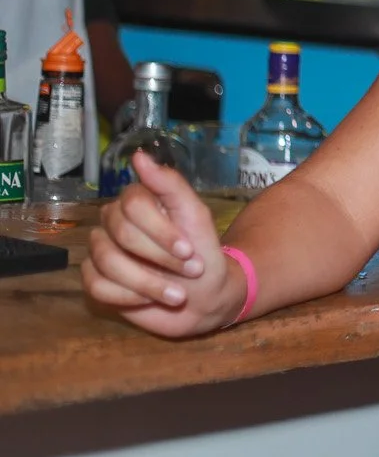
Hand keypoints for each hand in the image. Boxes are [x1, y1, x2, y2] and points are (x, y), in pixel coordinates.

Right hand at [83, 151, 245, 337]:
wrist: (204, 296)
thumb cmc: (202, 253)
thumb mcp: (196, 216)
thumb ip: (171, 185)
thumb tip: (139, 156)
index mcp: (137, 203)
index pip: (132, 204)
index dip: (160, 230)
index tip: (188, 249)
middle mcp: (113, 223)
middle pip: (120, 234)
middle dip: (159, 257)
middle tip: (189, 270)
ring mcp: (102, 252)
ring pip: (107, 262)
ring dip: (148, 283)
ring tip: (177, 294)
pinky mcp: (97, 281)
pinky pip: (97, 287)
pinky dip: (129, 297)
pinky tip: (149, 300)